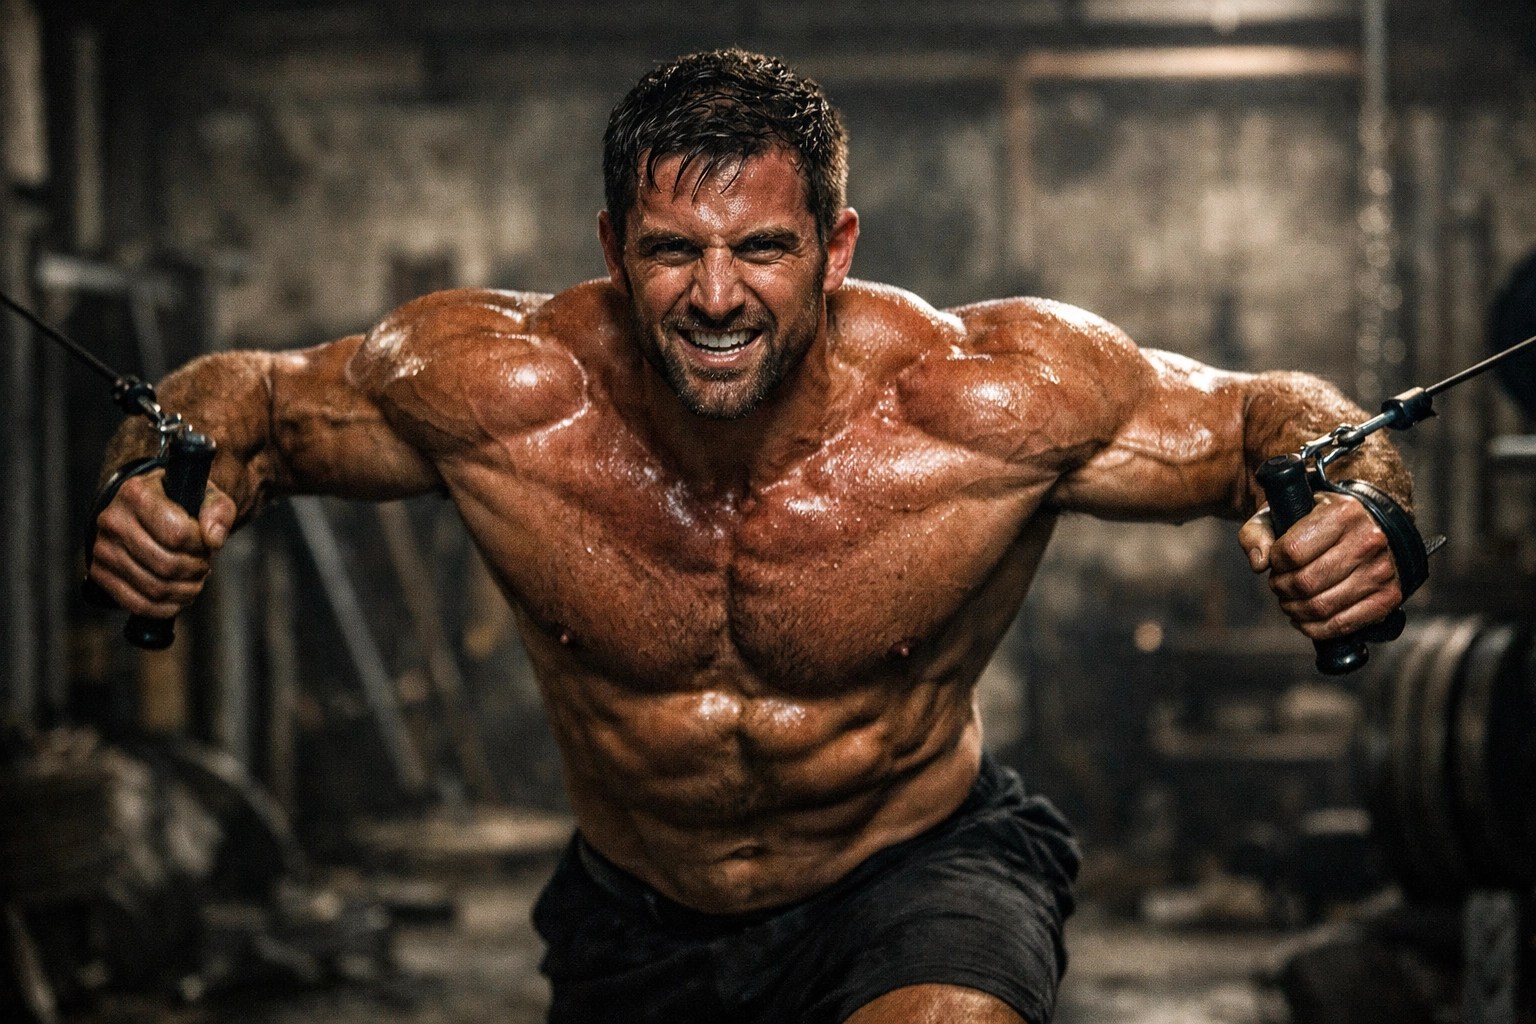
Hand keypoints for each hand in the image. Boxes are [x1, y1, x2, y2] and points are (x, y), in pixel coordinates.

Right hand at [88, 471, 237, 618]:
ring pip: (154, 587)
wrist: (145, 511)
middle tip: (204, 565)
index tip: (206, 543)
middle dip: (195, 570)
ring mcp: (102, 549)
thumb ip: (218, 511)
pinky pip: (138, 604)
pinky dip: (167, 607)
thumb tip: (214, 540)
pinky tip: (180, 597)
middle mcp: (112, 520)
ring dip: (185, 590)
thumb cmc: (180, 503)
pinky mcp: (100, 573)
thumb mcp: (206, 496)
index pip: (177, 534)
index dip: (200, 546)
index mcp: (135, 493)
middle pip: (167, 564)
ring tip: (195, 578)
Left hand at [1239, 490, 1402, 639]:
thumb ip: (1258, 531)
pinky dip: (1314, 628)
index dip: (1275, 562)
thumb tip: (1258, 563)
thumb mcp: (1285, 509)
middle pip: (1305, 582)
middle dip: (1282, 588)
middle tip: (1278, 584)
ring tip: (1289, 600)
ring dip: (1294, 609)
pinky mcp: (1389, 596)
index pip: (1292, 552)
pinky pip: (1342, 624)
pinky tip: (1304, 618)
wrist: (1371, 521)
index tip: (1276, 561)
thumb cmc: (1321, 517)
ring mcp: (1382, 570)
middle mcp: (1368, 540)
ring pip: (1321, 606)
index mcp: (1343, 512)